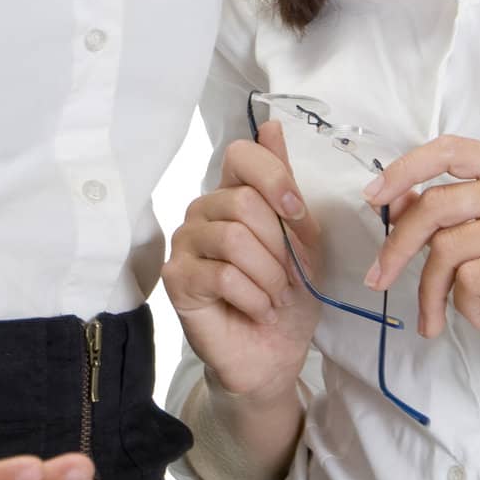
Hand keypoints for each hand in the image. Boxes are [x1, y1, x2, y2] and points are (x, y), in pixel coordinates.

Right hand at [162, 119, 322, 398]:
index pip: (241, 154)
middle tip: (287, 278)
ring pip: (233, 239)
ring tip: (273, 296)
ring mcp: (185, 243)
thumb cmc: (288, 296)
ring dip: (269, 276)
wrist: (274, 354)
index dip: (274, 178)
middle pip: (243, 202)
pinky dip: (253, 297)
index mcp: (233, 194)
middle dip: (279, 247)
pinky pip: (222, 275)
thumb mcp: (303, 241)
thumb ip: (286, 188)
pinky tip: (256, 308)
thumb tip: (271, 125)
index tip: (297, 214)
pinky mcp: (176, 278)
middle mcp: (203, 210)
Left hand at [363, 135, 479, 378]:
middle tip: (378, 278)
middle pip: (437, 204)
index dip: (404, 169)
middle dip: (397, 246)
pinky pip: (471, 279)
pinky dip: (462, 305)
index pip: (450, 150)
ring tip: (435, 314)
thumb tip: (387, 200)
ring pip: (448, 247)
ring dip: (430, 289)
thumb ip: (441, 215)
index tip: (372, 197)